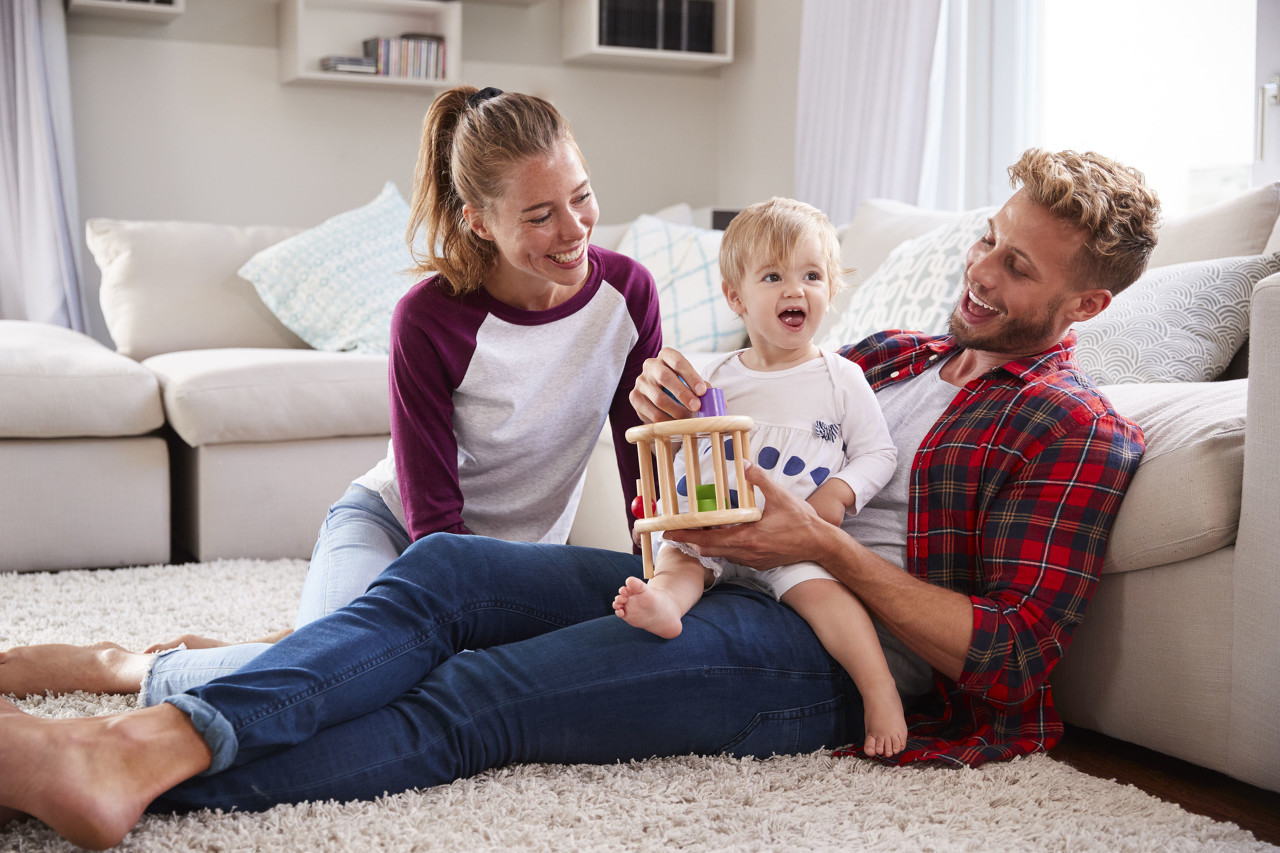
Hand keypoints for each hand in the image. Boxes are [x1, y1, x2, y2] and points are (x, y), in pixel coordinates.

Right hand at [629, 347, 707, 422]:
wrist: (660, 394)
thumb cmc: (680, 385)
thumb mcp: (692, 382)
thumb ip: (704, 388)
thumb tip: (715, 401)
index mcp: (666, 355)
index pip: (678, 361)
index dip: (691, 376)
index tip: (702, 391)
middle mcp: (651, 365)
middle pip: (665, 377)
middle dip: (683, 394)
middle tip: (696, 407)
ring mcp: (641, 381)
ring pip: (658, 398)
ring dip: (676, 411)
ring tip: (688, 418)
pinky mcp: (635, 397)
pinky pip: (651, 413)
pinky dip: (666, 421)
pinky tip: (675, 423)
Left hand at [664, 464, 840, 570]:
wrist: (820, 545)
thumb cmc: (802, 522)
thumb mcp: (781, 496)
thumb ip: (760, 479)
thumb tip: (744, 463)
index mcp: (748, 537)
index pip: (709, 539)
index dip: (687, 536)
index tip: (670, 532)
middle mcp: (747, 552)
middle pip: (710, 550)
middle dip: (692, 541)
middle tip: (677, 531)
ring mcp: (753, 560)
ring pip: (721, 554)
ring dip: (709, 544)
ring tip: (699, 531)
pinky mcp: (759, 563)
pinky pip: (734, 556)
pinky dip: (724, 547)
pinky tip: (725, 535)